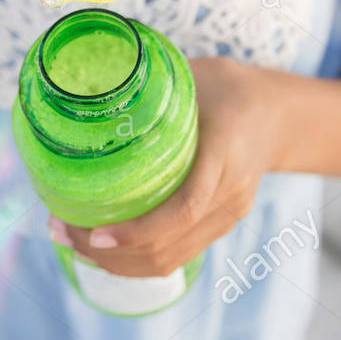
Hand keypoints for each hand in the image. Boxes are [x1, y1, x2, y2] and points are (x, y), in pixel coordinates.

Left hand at [48, 56, 284, 278]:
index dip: (138, 230)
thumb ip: (152, 82)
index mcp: (224, 157)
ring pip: (168, 261)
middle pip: (167, 247)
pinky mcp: (218, 227)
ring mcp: (226, 217)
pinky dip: (134, 261)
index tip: (95, 232)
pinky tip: (101, 247)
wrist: (279, 115)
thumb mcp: (196, 76)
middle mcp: (228, 197)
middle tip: (60, 231)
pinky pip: (174, 256)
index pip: (184, 209)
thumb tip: (91, 80)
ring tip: (70, 241)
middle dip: (109, 252)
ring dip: (116, 263)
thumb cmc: (229, 89)